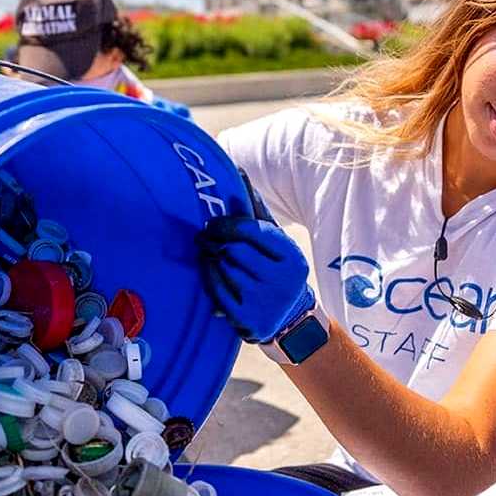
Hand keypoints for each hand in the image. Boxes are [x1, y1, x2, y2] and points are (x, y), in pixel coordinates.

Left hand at [197, 215, 312, 342]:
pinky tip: (206, 269)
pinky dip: (208, 277)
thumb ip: (259, 214)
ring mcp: (264, 302)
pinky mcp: (247, 319)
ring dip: (210, 258)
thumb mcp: (278, 245)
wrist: (291, 319)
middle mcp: (281, 280)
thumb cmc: (278, 271)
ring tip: (205, 253)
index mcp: (292, 257)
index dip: (226, 224)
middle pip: (235, 250)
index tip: (212, 223)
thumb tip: (239, 176)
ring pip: (224, 269)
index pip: (252, 230)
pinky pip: (217, 291)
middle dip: (215, 241)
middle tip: (202, 237)